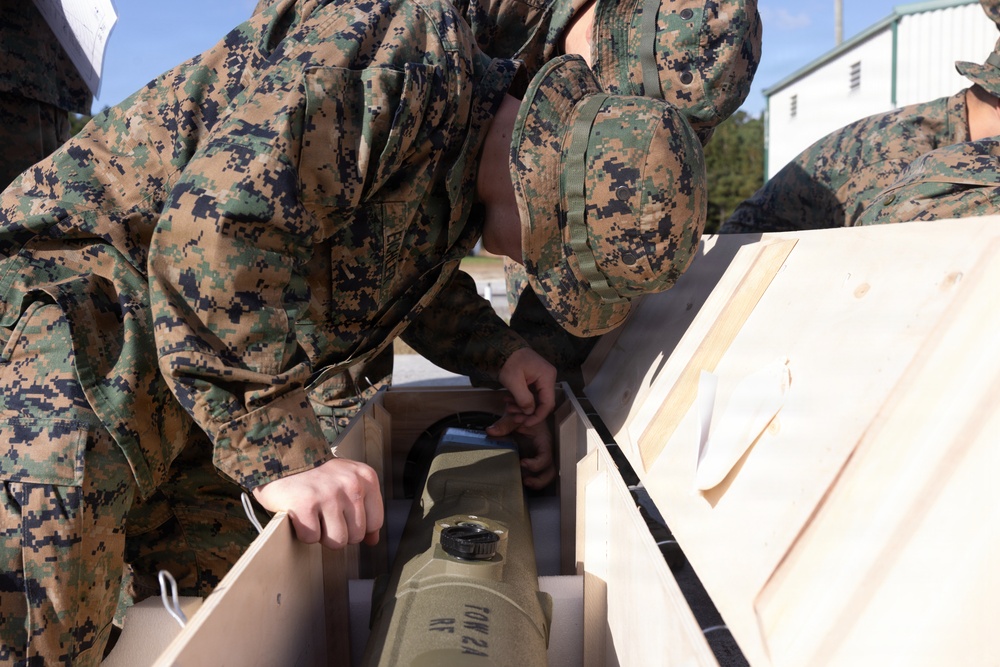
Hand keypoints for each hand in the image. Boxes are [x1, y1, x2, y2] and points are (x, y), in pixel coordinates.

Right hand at [252, 458, 382, 549]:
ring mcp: (328, 494)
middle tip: (324, 513)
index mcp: (366, 478)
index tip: (342, 514)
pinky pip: (311, 538)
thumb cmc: (317, 474)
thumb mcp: (348, 482)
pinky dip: (303, 531)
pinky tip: (300, 513)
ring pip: (336, 541)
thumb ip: (365, 509)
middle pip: (356, 536)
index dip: (356, 526)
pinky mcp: (305, 505)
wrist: (283, 459)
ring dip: (322, 534)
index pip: (374, 523)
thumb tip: (373, 540)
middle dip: (338, 531)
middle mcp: (351, 484)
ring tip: (313, 514)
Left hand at [487, 417, 555, 489]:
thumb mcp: (516, 417)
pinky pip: (535, 473)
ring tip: (523, 482)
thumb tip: (491, 432)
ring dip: (536, 482)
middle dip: (540, 480)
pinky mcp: (532, 460)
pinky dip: (529, 477)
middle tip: (525, 481)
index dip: (536, 464)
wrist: (524, 414)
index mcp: (543, 441)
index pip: (547, 457)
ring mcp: (539, 457)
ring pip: (545, 475)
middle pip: (550, 471)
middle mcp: (544, 451)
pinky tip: (517, 477)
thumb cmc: (525, 415)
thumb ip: (505, 424)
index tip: (522, 463)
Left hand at [497, 346, 555, 427]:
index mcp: (547, 377)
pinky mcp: (536, 378)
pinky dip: (522, 399)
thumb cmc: (509, 361)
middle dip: (529, 412)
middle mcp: (548, 377)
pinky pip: (532, 393)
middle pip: (543, 402)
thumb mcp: (513, 382)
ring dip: (523, 406)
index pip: (547, 403)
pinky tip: (510, 401)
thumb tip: (529, 412)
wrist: (503, 347)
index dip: (538, 416)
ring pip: (537, 399)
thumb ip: (523, 399)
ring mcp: (543, 377)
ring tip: (509, 408)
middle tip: (515, 417)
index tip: (526, 423)